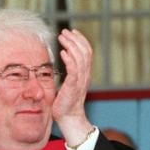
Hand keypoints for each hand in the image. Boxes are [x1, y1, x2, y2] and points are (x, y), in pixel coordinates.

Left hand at [53, 29, 94, 143]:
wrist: (69, 118)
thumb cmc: (66, 102)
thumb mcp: (71, 82)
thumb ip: (71, 70)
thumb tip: (66, 56)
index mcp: (85, 73)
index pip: (87, 51)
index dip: (81, 40)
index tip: (72, 31)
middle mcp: (85, 74)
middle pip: (85, 51)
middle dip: (75, 39)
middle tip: (65, 31)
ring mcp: (80, 80)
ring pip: (80, 57)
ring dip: (71, 45)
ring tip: (62, 37)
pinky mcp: (73, 86)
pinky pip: (74, 70)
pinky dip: (69, 59)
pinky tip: (63, 52)